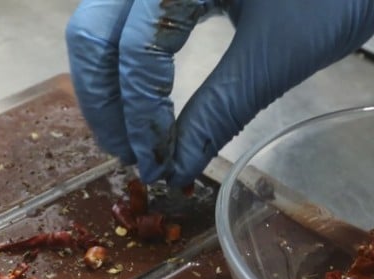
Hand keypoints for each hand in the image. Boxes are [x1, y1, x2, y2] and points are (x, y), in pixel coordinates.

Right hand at [65, 0, 373, 186]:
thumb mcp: (280, 52)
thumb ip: (220, 108)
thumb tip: (175, 166)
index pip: (135, 49)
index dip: (139, 115)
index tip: (155, 165)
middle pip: (93, 34)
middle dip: (106, 102)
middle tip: (132, 156)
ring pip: (98, 25)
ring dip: (108, 83)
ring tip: (134, 135)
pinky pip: (123, 17)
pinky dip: (125, 60)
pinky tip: (145, 96)